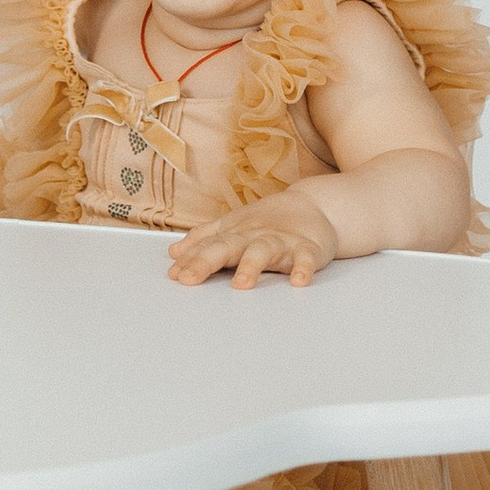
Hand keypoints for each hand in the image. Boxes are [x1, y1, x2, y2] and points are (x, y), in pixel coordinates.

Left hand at [166, 192, 341, 290]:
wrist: (315, 205)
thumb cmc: (269, 220)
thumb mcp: (233, 226)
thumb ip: (204, 240)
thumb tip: (174, 253)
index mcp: (236, 232)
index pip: (209, 246)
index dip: (190, 260)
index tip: (174, 275)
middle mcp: (255, 235)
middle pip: (228, 247)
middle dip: (206, 262)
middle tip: (188, 279)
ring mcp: (282, 240)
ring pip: (264, 250)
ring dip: (252, 266)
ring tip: (241, 284)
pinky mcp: (308, 247)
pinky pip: (306, 258)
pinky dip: (303, 268)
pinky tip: (298, 281)